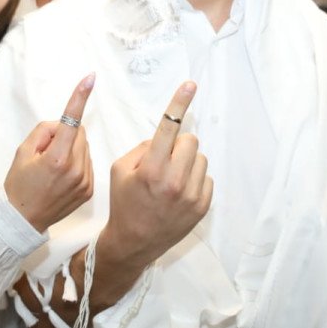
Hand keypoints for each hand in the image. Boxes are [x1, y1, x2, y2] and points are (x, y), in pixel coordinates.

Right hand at [4, 74, 95, 233]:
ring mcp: (84, 181)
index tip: (90, 78)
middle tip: (46, 153)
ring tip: (53, 169)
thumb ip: (43, 131)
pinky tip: (61, 178)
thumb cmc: (19, 185)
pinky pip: (87, 164)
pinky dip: (76, 164)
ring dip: (71, 150)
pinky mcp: (89, 190)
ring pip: (84, 148)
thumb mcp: (22, 152)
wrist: (23, 220)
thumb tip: (62, 124)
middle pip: (79, 134)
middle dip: (65, 135)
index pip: (70, 121)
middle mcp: (75, 169)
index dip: (79, 97)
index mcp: (56, 158)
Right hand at [98, 81, 211, 270]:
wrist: (134, 243)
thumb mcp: (120, 170)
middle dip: (178, 145)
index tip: (190, 84)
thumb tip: (166, 136)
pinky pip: (206, 177)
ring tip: (170, 179)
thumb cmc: (124, 203)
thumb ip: (143, 147)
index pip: (168, 127)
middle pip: (190, 140)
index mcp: (151, 169)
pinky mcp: (202, 206)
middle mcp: (174, 181)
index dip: (179, 102)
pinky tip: (178, 193)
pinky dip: (194, 179)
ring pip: (200, 158)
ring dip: (187, 162)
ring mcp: (191, 195)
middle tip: (164, 160)